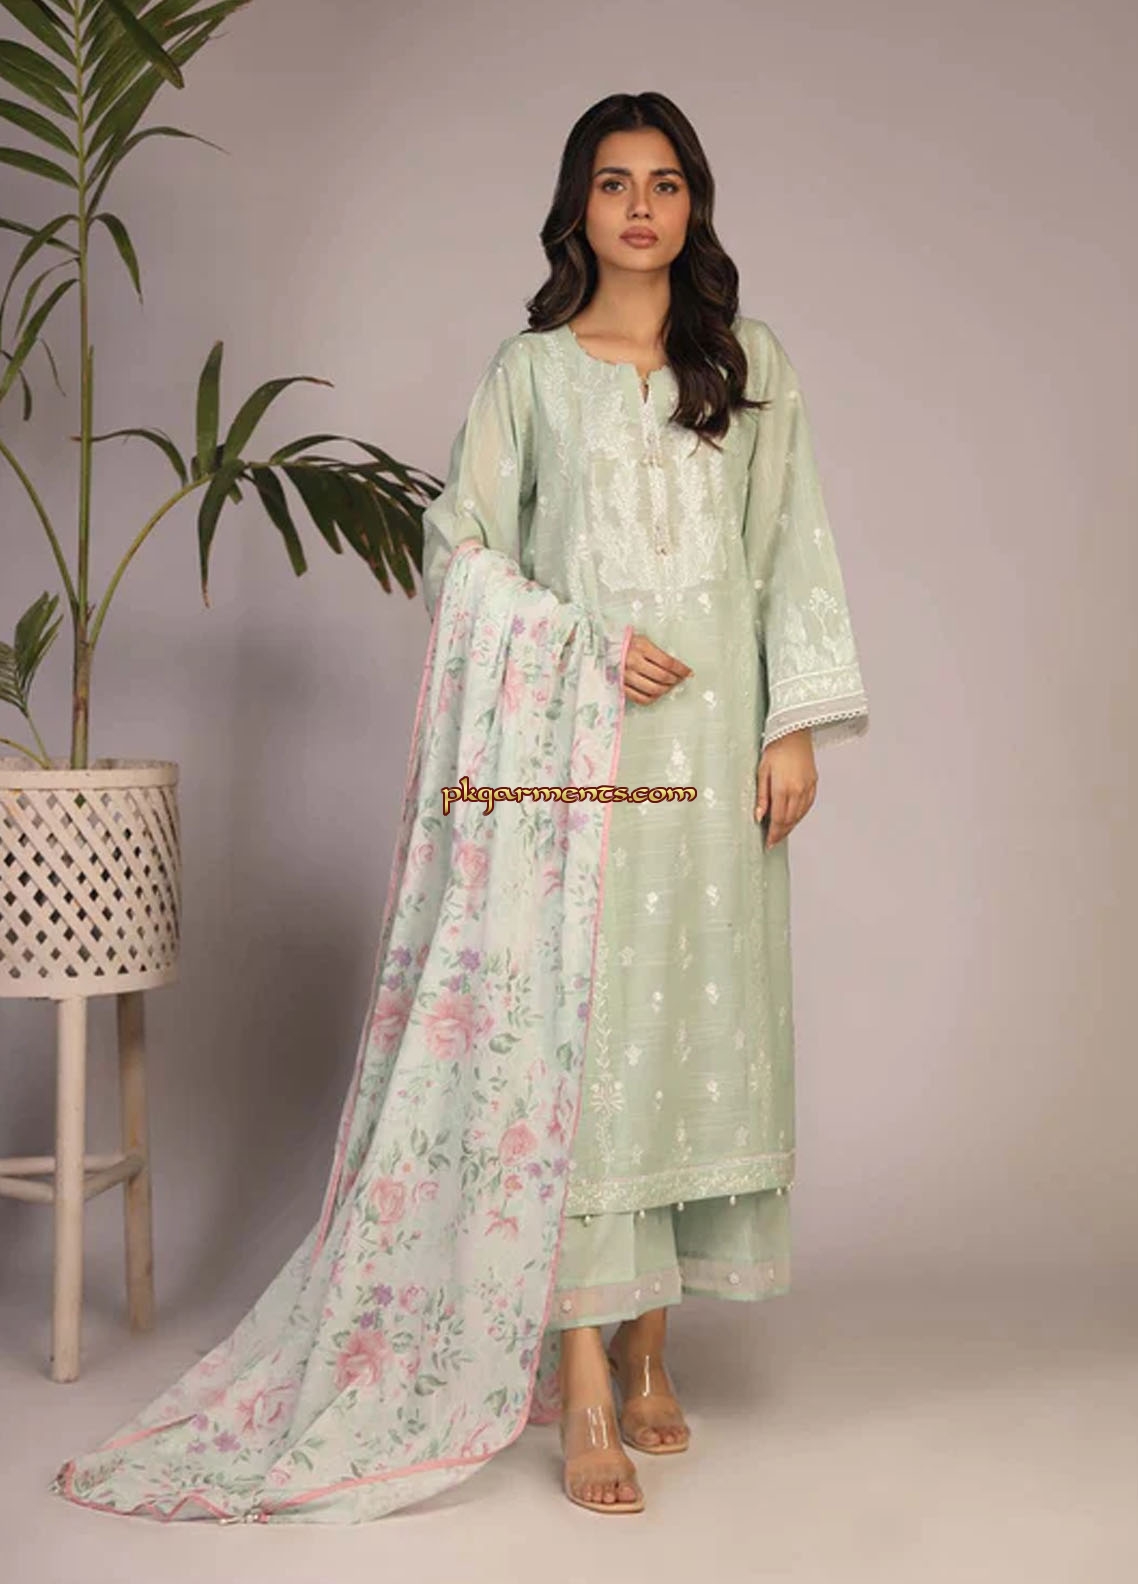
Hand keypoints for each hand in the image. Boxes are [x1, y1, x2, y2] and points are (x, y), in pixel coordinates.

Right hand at [622, 632, 691, 703]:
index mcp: (641, 647)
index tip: (688, 672)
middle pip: (663, 677)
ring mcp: (626, 676)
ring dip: (665, 689)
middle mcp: (634, 662)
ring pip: (654, 690)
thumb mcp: (642, 640)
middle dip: (675, 680)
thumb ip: (657, 653)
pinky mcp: (620, 686)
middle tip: (678, 679)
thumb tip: (675, 668)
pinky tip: (656, 694)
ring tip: (668, 686)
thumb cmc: (623, 643)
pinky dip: (653, 698)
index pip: (668, 662)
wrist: (601, 648)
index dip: (681, 669)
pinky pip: (641, 698)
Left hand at [755, 729, 816, 847]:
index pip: (779, 819)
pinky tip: (793, 818)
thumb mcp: (762, 772)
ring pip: (800, 815)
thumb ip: (761, 797)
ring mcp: (808, 788)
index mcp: (783, 788)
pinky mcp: (813, 783)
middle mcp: (798, 791)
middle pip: (790, 820)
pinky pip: (807, 805)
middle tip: (773, 841)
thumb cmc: (775, 750)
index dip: (774, 834)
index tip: (769, 843)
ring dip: (791, 825)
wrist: (793, 734)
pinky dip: (800, 815)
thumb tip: (759, 816)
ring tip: (781, 832)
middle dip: (781, 833)